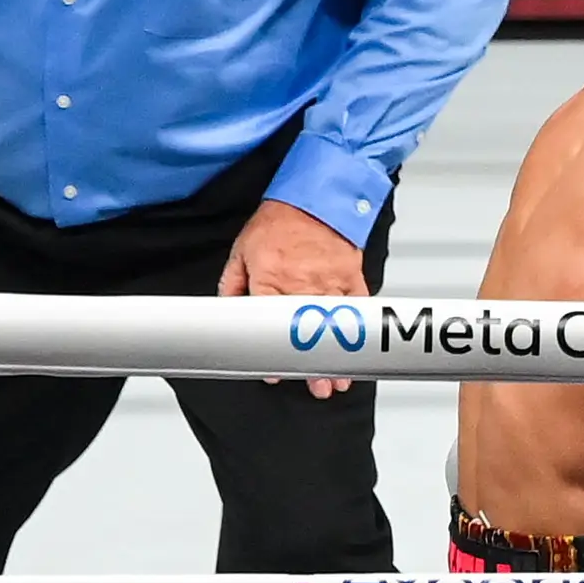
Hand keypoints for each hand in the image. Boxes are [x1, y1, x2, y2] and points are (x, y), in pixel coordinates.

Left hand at [221, 196, 369, 397]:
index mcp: (271, 279)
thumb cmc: (279, 222)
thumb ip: (233, 284)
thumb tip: (227, 311)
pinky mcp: (350, 276)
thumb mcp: (242, 250)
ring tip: (336, 379)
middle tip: (315, 385)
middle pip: (308, 333)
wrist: (314, 196)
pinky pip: (356, 308)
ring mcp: (330, 282)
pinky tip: (355, 350)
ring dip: (337, 356)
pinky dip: (355, 331)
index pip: (271, 325)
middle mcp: (302, 284)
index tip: (278, 372)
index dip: (275, 353)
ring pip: (334, 327)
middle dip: (312, 364)